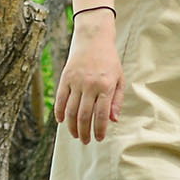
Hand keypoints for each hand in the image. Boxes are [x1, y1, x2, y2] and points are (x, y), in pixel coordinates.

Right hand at [54, 13, 124, 142]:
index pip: (101, 115)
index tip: (99, 139)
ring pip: (71, 110)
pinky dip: (60, 112)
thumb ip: (116, 100)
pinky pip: (60, 99)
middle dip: (84, 132)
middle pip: (84, 116)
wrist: (93, 38)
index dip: (100, 130)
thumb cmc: (109, 61)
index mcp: (105, 86)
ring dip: (72, 126)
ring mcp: (75, 81)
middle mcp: (90, 85)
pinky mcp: (65, 78)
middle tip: (85, 141)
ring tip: (75, 135)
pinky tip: (62, 121)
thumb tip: (113, 120)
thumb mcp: (119, 79)